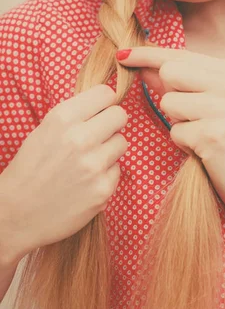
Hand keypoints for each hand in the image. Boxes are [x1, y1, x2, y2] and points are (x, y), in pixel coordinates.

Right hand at [0, 85, 127, 260]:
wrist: (17, 214)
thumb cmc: (30, 170)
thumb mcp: (44, 130)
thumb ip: (74, 116)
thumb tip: (105, 104)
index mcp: (63, 118)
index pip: (105, 94)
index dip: (104, 103)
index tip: (100, 111)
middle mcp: (80, 138)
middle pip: (120, 116)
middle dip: (112, 124)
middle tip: (101, 134)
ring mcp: (94, 165)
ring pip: (122, 142)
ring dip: (110, 150)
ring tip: (89, 161)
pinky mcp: (103, 189)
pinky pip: (117, 170)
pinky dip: (106, 175)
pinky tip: (87, 182)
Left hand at [117, 46, 224, 221]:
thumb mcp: (217, 104)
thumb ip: (183, 83)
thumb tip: (143, 66)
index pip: (182, 55)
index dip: (148, 54)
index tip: (122, 54)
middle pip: (170, 72)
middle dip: (170, 94)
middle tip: (192, 115)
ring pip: (169, 102)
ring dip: (178, 122)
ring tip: (203, 135)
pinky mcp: (214, 136)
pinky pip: (175, 132)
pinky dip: (184, 144)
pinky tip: (206, 152)